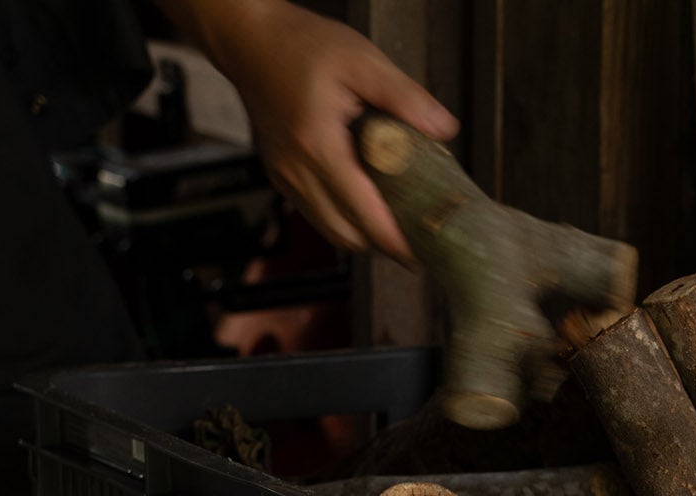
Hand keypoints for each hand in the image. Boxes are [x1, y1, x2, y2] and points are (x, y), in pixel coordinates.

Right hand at [169, 0, 457, 261]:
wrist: (250, 41)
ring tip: (397, 227)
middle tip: (417, 240)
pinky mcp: (280, 178)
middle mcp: (296, 171)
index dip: (395, 242)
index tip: (423, 254)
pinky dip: (344, 220)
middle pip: (347, 235)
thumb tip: (445, 129)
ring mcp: (284, 179)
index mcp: (318, 146)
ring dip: (364, 236)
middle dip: (383, 245)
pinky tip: (368, 206)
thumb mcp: (362, 60)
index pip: (364, 215)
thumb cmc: (303, 45)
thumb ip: (404, 97)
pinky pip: (316, 215)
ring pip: (331, 231)